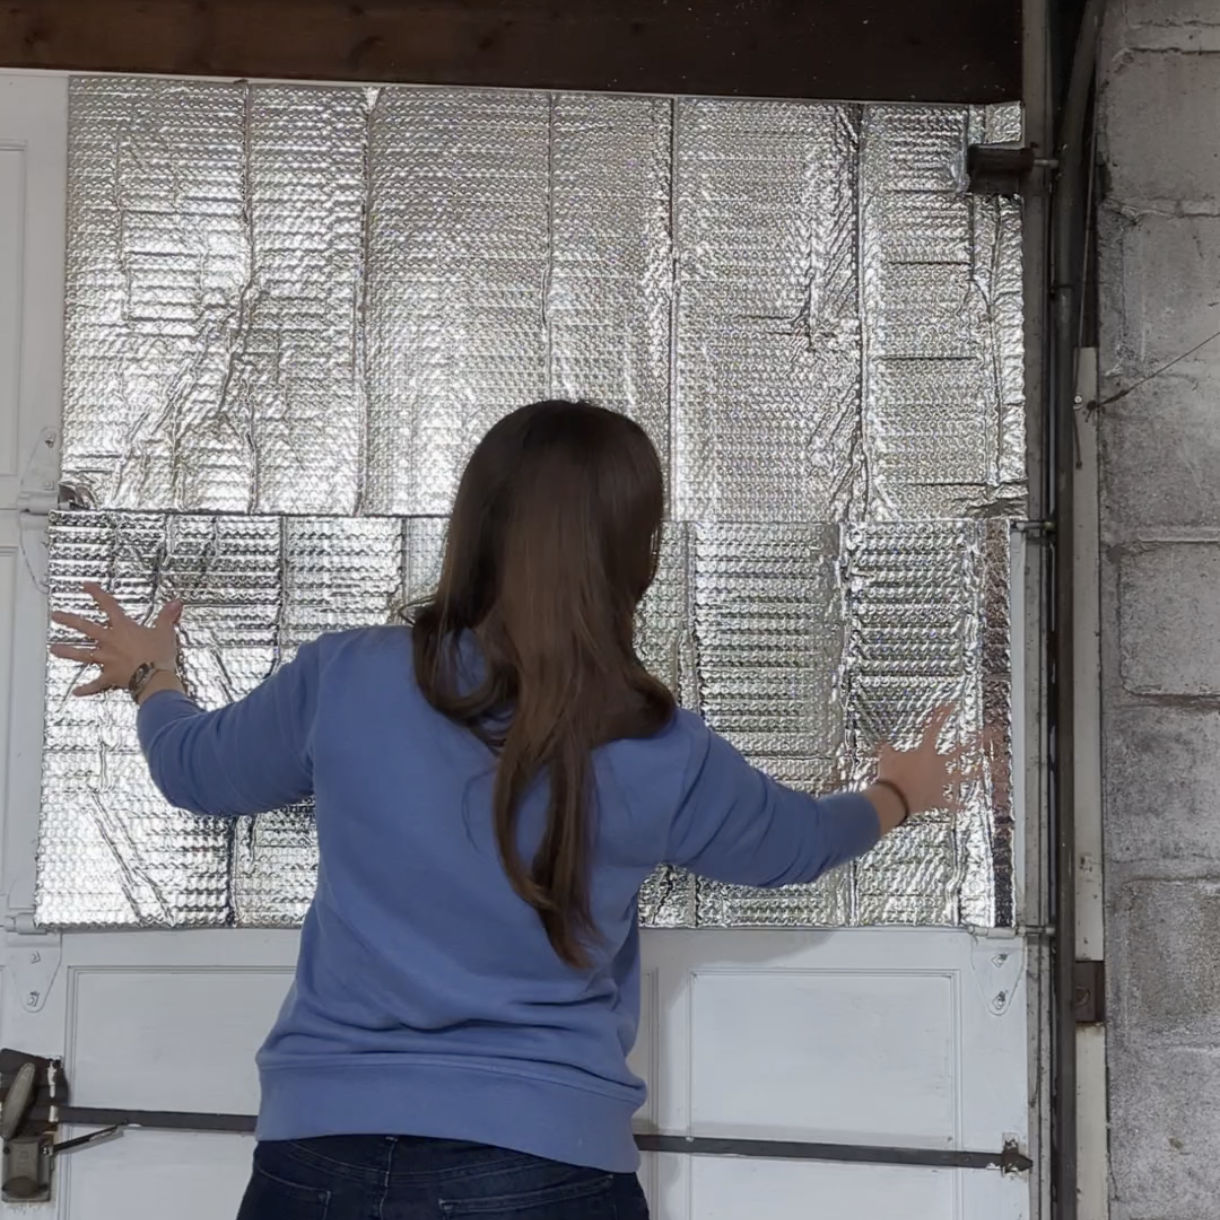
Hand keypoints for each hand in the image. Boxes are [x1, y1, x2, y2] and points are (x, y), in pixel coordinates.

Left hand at [50, 583, 181, 697]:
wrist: (155, 678)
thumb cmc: (159, 654)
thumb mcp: (165, 631)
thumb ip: (167, 616)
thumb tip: (176, 603)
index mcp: (123, 628)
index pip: (108, 606)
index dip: (96, 594)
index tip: (85, 585)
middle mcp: (110, 642)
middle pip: (86, 628)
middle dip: (69, 621)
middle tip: (56, 616)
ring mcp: (107, 659)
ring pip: (83, 654)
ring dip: (68, 652)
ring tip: (54, 649)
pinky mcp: (110, 676)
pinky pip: (96, 683)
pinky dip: (87, 688)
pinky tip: (76, 691)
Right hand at [875, 705, 986, 820]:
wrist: (894, 799)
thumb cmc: (890, 775)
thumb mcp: (886, 756)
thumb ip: (889, 750)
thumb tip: (886, 745)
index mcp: (925, 751)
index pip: (934, 728)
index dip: (942, 714)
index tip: (952, 705)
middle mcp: (938, 765)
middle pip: (961, 751)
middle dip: (977, 741)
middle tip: (991, 733)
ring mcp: (940, 782)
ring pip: (964, 776)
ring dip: (978, 771)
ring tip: (993, 767)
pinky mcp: (937, 798)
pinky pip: (949, 803)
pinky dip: (956, 806)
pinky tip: (966, 807)